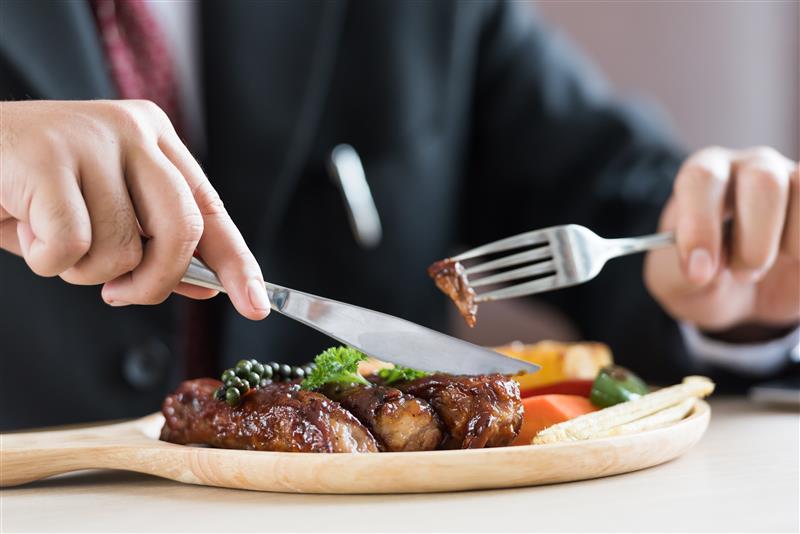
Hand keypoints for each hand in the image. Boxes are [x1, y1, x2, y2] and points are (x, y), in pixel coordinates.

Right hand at [0, 100, 269, 319]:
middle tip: (118, 294)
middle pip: (183, 230)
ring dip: (82, 269)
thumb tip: (207, 285)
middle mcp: (133, 130)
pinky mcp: (46, 155)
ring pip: (124, 248)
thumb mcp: (101, 220)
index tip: (257, 304)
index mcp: (154, 138)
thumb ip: (153, 246)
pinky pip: (72, 245)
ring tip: (47, 235)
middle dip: (156, 281)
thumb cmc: (27, 192)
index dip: (237, 262)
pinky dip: (46, 259)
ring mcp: (91, 137)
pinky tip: (21, 227)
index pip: (210, 209)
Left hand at [645, 146, 798, 336]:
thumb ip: (680, 273)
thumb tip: (702, 269)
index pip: (702, 178)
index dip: (701, 225)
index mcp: (703, 177)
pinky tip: (793, 260)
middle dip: (753, 243)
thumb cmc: (706, 280)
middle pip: (764, 181)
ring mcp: (794, 181)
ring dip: (789, 244)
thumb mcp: (678, 284)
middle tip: (739, 276)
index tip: (700, 272)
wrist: (743, 295)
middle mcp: (751, 167)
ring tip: (769, 267)